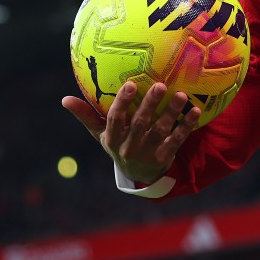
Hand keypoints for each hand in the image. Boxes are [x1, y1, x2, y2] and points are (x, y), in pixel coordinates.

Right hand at [62, 82, 199, 184]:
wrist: (137, 175)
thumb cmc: (118, 144)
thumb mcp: (100, 134)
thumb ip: (86, 115)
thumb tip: (64, 99)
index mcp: (112, 139)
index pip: (115, 120)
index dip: (122, 103)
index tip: (130, 84)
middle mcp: (129, 148)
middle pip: (140, 124)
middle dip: (150, 104)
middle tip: (160, 85)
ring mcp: (148, 154)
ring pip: (161, 131)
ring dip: (171, 113)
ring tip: (181, 95)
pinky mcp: (164, 158)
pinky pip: (177, 141)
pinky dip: (186, 126)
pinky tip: (194, 111)